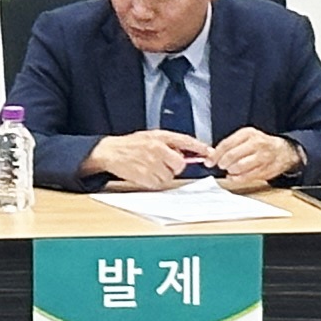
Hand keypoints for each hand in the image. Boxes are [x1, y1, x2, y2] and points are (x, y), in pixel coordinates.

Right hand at [84, 131, 213, 189]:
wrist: (110, 151)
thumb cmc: (131, 145)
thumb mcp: (150, 137)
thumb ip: (169, 144)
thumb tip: (187, 154)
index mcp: (159, 136)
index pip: (185, 141)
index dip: (199, 147)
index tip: (209, 153)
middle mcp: (157, 148)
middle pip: (180, 164)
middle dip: (174, 166)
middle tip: (163, 163)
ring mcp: (151, 163)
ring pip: (169, 176)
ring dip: (163, 175)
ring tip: (150, 167)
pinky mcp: (145, 176)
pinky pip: (159, 184)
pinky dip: (154, 182)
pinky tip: (145, 173)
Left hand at [210, 128, 302, 188]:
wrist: (283, 151)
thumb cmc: (261, 144)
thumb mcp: (246, 138)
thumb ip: (229, 145)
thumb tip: (211, 154)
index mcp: (248, 133)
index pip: (227, 144)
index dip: (215, 155)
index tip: (209, 161)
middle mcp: (256, 144)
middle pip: (232, 156)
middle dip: (223, 163)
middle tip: (221, 165)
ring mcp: (262, 157)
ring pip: (239, 167)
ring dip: (230, 171)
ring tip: (230, 170)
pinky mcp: (266, 169)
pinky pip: (247, 177)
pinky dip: (237, 178)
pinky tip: (235, 176)